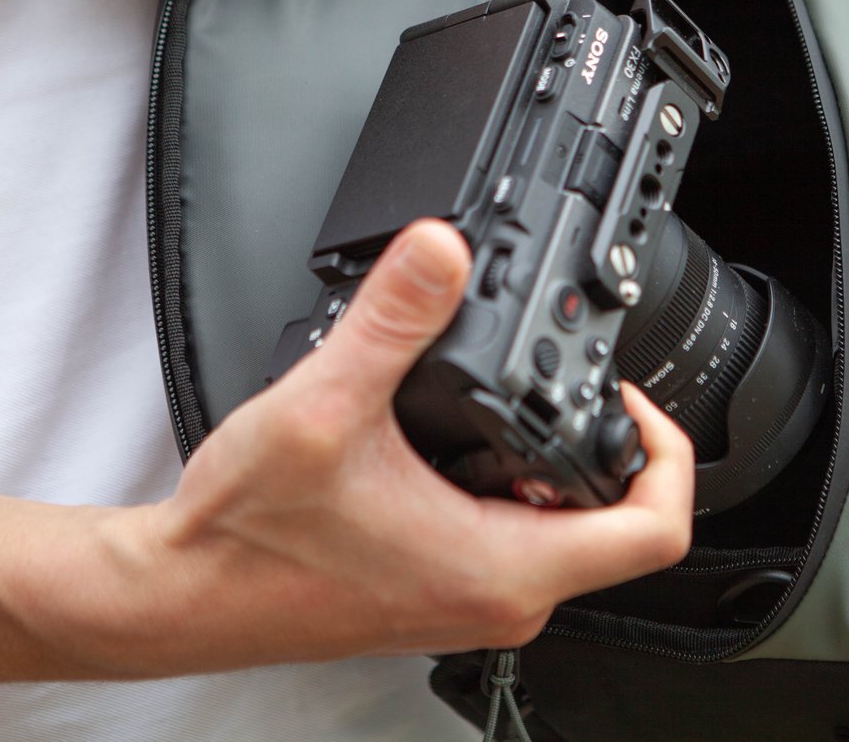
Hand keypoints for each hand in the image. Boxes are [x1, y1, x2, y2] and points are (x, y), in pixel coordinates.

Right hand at [105, 220, 692, 671]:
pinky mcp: (440, 586)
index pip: (656, 530)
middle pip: (616, 525)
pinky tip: (457, 435)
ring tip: (508, 397)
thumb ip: (393, 318)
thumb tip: (442, 250)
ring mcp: (470, 598)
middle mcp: (499, 598)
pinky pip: (514, 538)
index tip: (629, 395)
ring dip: (550, 460)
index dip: (667, 450)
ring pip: (562, 530)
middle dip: (606, 444)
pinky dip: (509, 482)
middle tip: (563, 377)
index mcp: (502, 568)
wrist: (180, 595)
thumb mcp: (326, 404)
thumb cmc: (246, 538)